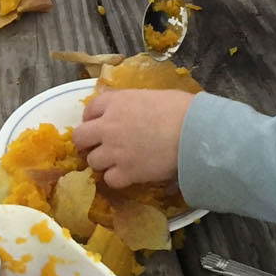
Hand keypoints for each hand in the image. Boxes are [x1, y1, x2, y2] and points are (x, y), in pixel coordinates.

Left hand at [72, 89, 193, 189]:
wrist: (195, 132)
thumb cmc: (182, 109)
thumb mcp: (152, 96)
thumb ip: (134, 105)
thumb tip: (135, 113)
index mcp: (115, 102)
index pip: (90, 109)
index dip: (93, 118)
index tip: (100, 124)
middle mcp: (108, 126)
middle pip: (80, 137)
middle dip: (88, 142)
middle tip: (100, 147)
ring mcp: (114, 150)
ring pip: (92, 161)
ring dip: (102, 162)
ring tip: (118, 162)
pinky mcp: (126, 172)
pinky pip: (109, 179)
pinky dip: (117, 178)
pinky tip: (129, 175)